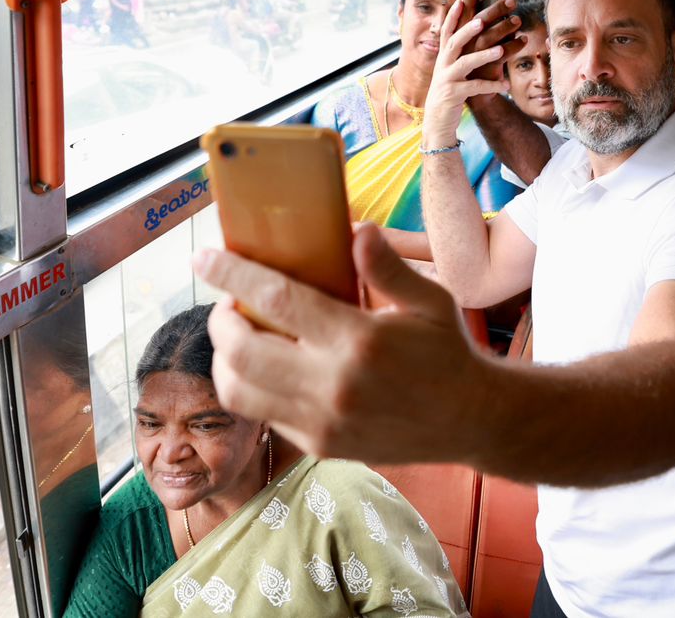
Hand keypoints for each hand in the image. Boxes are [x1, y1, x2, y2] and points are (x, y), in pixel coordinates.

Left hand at [196, 224, 488, 462]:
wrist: (469, 420)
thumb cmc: (447, 352)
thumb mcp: (429, 299)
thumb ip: (386, 266)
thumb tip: (355, 229)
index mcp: (359, 340)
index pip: (276, 300)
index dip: (232, 275)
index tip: (204, 256)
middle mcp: (333, 385)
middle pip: (242, 351)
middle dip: (220, 321)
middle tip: (228, 302)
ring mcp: (322, 422)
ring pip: (238, 391)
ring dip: (225, 359)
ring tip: (240, 335)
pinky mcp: (319, 446)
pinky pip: (262, 414)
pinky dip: (250, 385)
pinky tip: (268, 364)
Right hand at [420, 0, 519, 147]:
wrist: (438, 119)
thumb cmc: (452, 87)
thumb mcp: (455, 66)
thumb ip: (464, 48)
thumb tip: (481, 25)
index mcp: (445, 54)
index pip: (448, 29)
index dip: (454, 14)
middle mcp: (444, 63)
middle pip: (456, 41)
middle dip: (470, 29)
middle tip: (483, 20)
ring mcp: (448, 78)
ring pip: (465, 63)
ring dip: (483, 56)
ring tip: (500, 51)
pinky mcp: (455, 94)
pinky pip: (475, 88)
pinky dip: (491, 86)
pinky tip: (505, 86)